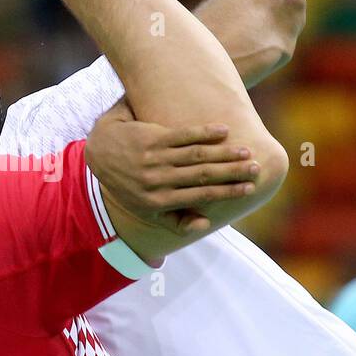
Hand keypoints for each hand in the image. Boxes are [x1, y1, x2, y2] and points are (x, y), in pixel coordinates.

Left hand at [84, 98, 259, 234]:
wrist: (100, 151)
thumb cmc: (128, 184)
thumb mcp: (145, 210)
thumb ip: (175, 220)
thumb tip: (205, 224)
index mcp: (158, 200)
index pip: (199, 196)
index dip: (226, 192)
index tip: (249, 189)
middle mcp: (158, 180)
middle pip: (202, 175)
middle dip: (231, 173)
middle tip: (255, 168)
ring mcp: (155, 158)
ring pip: (196, 155)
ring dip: (223, 153)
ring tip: (245, 152)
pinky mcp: (152, 137)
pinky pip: (182, 134)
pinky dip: (204, 132)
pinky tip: (224, 130)